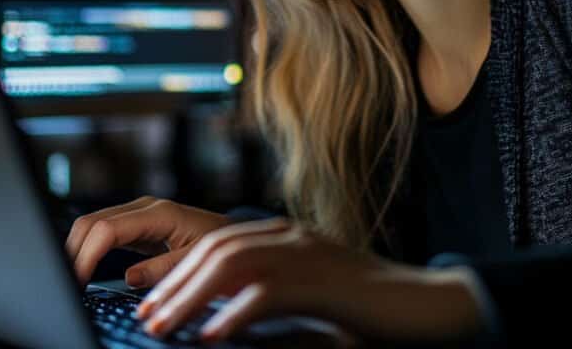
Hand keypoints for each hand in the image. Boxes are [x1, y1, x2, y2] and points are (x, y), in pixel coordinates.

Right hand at [65, 195, 232, 287]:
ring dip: (76, 252)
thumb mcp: (198, 259)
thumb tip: (130, 277)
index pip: (106, 229)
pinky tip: (82, 272)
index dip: (86, 255)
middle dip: (73, 253)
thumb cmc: (220, 243)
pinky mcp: (134, 224)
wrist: (231, 232)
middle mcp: (143, 207)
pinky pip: (101, 233)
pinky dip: (87, 251)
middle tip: (66, 288)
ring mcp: (137, 214)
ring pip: (91, 225)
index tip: (75, 283)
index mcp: (159, 213)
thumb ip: (165, 268)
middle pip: (90, 223)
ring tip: (70, 283)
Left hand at [133, 216, 483, 343]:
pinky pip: (269, 292)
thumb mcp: (311, 295)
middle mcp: (291, 236)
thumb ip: (270, 296)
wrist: (425, 303)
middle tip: (146, 315)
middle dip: (176, 282)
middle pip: (218, 248)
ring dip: (192, 296)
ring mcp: (309, 253)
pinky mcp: (324, 280)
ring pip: (234, 263)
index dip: (180, 270)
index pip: (219, 242)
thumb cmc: (366, 307)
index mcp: (286, 235)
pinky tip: (213, 337)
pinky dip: (236, 313)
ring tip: (162, 326)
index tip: (152, 299)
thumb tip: (220, 320)